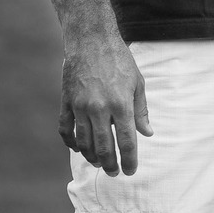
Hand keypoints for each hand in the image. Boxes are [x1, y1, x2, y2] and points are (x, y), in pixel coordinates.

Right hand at [58, 34, 152, 175]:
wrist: (91, 39)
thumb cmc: (119, 59)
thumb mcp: (137, 82)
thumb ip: (141, 110)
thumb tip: (147, 133)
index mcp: (121, 104)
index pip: (127, 142)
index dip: (129, 161)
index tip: (130, 171)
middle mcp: (100, 108)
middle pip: (104, 147)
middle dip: (110, 164)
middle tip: (114, 172)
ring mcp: (80, 106)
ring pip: (84, 142)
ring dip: (91, 156)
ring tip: (99, 162)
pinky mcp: (66, 101)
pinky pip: (66, 129)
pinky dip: (71, 142)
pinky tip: (78, 148)